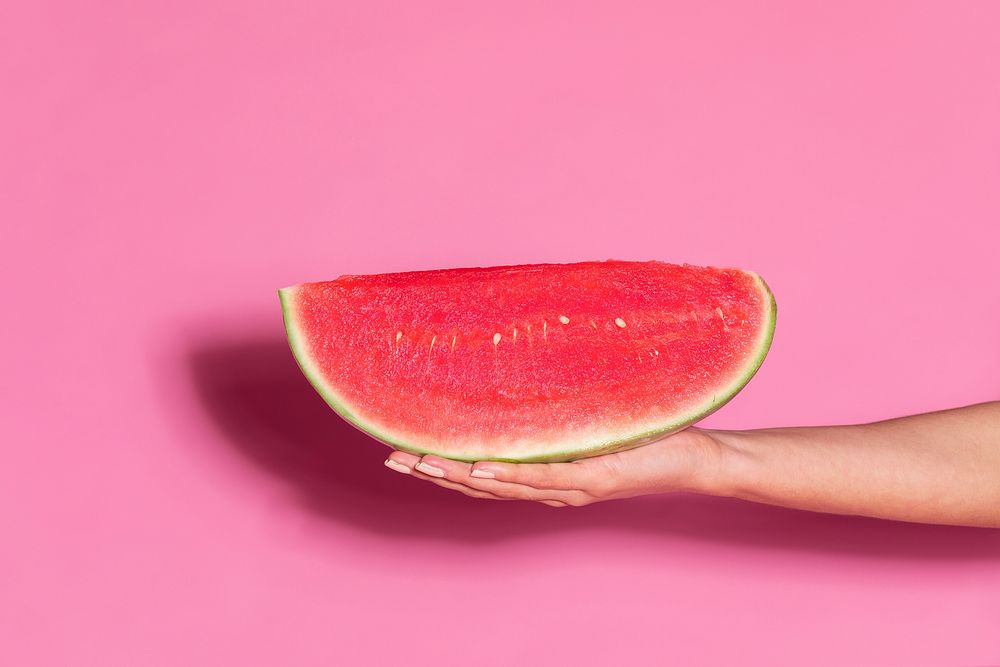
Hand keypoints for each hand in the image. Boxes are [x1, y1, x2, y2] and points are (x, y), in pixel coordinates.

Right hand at [383, 427, 727, 506]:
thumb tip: (530, 361)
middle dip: (434, 472)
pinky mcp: (595, 476)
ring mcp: (572, 484)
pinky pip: (545, 476)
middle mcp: (553, 485)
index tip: (403, 448)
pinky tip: (482, 468)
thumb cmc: (647, 436)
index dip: (442, 464)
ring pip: (504, 484)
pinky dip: (511, 475)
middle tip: (392, 457)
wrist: (696, 460)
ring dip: (459, 476)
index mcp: (547, 472)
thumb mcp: (594, 417)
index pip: (484, 471)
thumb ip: (561, 402)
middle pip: (480, 483)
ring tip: (421, 463)